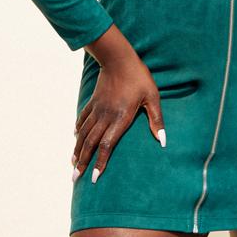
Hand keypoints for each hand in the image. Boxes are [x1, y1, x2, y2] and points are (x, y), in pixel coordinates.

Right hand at [71, 54, 165, 183]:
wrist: (118, 58)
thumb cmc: (139, 77)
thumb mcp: (152, 97)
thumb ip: (157, 120)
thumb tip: (163, 141)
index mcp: (120, 118)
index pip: (106, 145)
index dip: (100, 162)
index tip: (94, 178)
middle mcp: (105, 116)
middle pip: (91, 143)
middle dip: (83, 162)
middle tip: (75, 178)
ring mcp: (97, 109)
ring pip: (84, 133)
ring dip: (78, 150)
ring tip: (73, 164)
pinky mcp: (93, 101)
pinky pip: (83, 118)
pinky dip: (78, 129)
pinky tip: (75, 137)